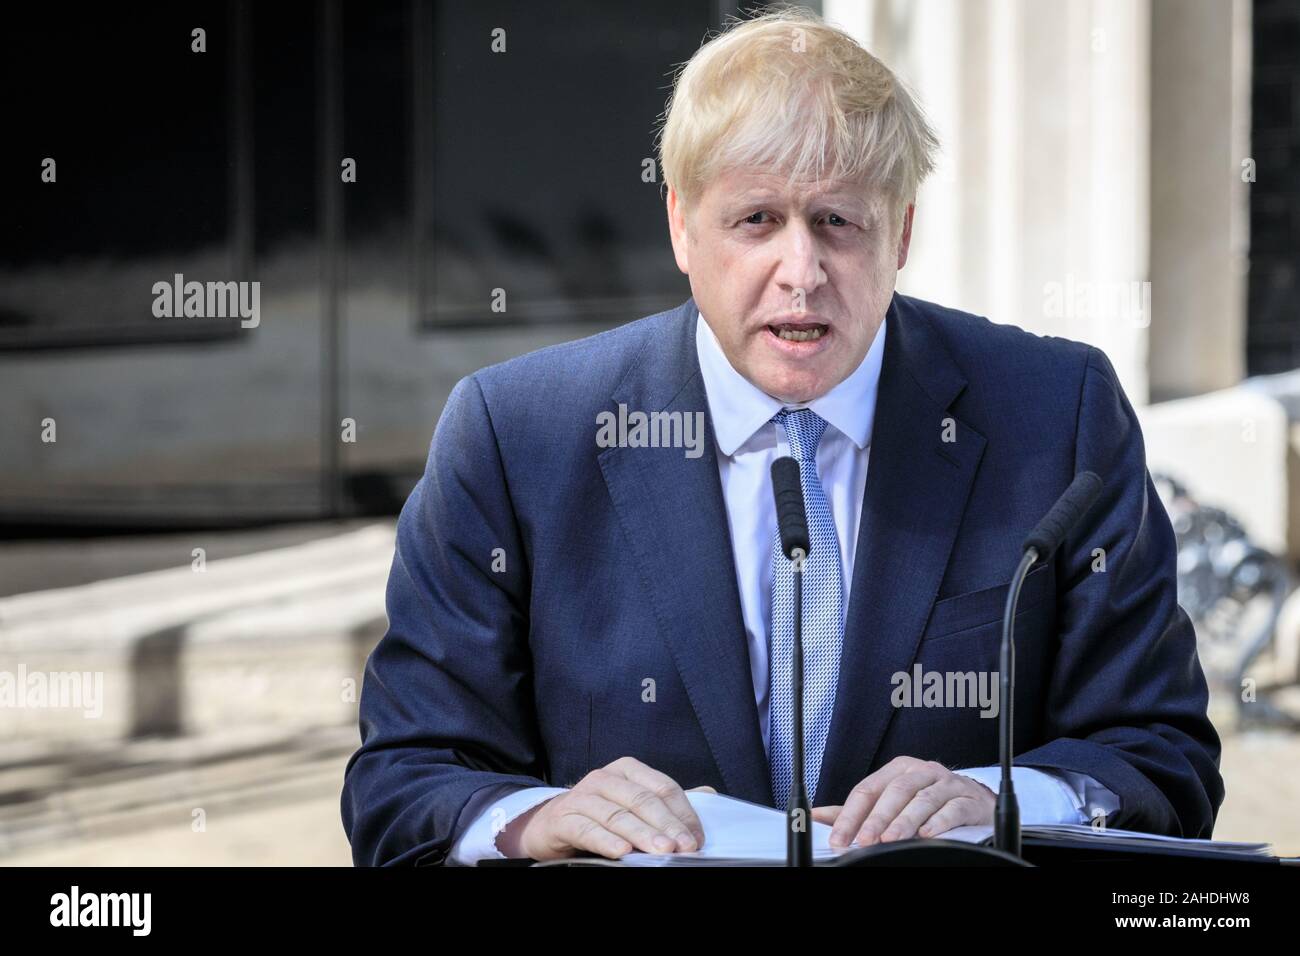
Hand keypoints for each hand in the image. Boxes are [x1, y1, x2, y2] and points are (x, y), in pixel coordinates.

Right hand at [502, 757, 712, 860]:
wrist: (551, 825)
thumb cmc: (599, 814)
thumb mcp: (633, 804)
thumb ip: (667, 801)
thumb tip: (709, 795)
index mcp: (628, 770)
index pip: (663, 787)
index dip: (683, 813)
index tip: (696, 838)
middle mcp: (605, 778)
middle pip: (642, 800)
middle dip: (666, 825)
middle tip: (684, 847)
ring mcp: (583, 797)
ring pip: (617, 815)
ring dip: (641, 835)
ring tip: (661, 851)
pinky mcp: (564, 819)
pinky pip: (587, 829)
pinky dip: (606, 841)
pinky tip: (621, 853)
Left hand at [811, 756, 994, 847]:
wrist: (975, 800)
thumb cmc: (928, 798)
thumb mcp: (891, 798)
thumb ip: (858, 809)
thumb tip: (817, 815)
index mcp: (898, 769)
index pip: (868, 789)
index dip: (851, 814)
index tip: (838, 838)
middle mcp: (921, 772)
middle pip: (894, 792)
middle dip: (877, 818)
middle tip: (864, 840)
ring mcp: (947, 783)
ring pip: (922, 800)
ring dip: (904, 821)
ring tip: (890, 840)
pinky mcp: (968, 799)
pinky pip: (952, 809)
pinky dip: (938, 822)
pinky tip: (926, 835)